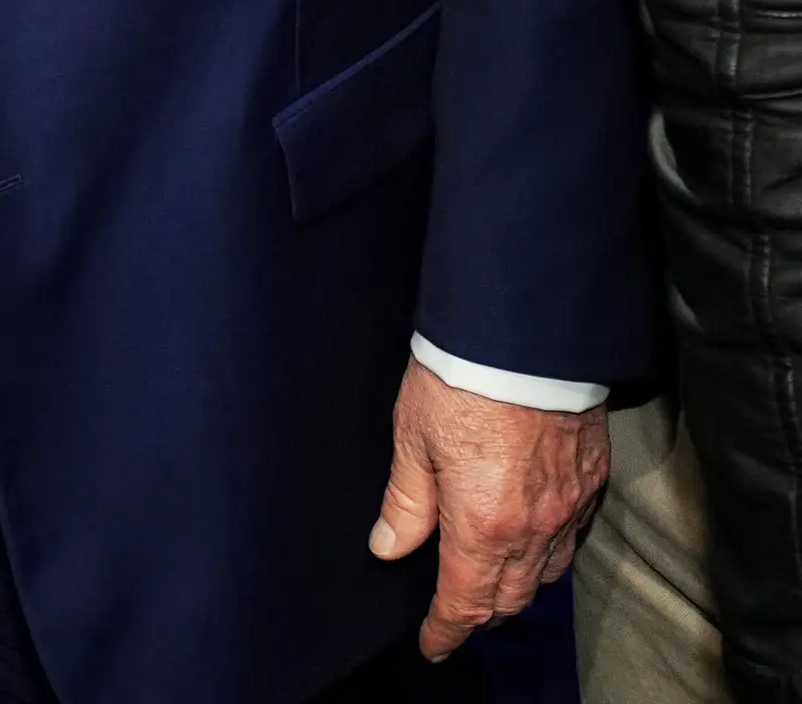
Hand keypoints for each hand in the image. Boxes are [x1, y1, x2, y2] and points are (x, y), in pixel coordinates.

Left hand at [368, 360, 609, 659]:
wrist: (525, 338)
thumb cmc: (460, 381)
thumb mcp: (412, 440)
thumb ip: (406, 503)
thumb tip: (388, 548)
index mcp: (483, 523)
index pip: (466, 601)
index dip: (447, 630)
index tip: (433, 645)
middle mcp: (535, 526)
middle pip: (510, 596)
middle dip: (481, 615)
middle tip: (456, 618)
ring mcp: (571, 506)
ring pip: (548, 572)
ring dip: (517, 587)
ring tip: (490, 586)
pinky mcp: (593, 480)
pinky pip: (574, 537)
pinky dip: (550, 553)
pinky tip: (532, 543)